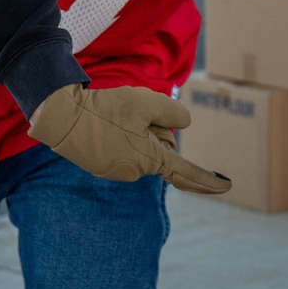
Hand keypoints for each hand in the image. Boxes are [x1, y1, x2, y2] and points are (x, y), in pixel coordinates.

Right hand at [28, 83, 231, 193]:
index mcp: (150, 160)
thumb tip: (183, 125)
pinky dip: (121, 133)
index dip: (207, 179)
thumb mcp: (146, 102)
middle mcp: (136, 172)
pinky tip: (104, 124)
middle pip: (161, 146)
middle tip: (131, 114)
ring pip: (142, 144)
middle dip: (155, 128)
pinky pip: (125, 146)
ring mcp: (118, 171)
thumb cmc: (106, 110)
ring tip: (113, 118)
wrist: (61, 117)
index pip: (186, 171)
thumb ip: (173, 114)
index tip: (226, 186)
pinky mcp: (103, 166)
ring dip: (136, 128)